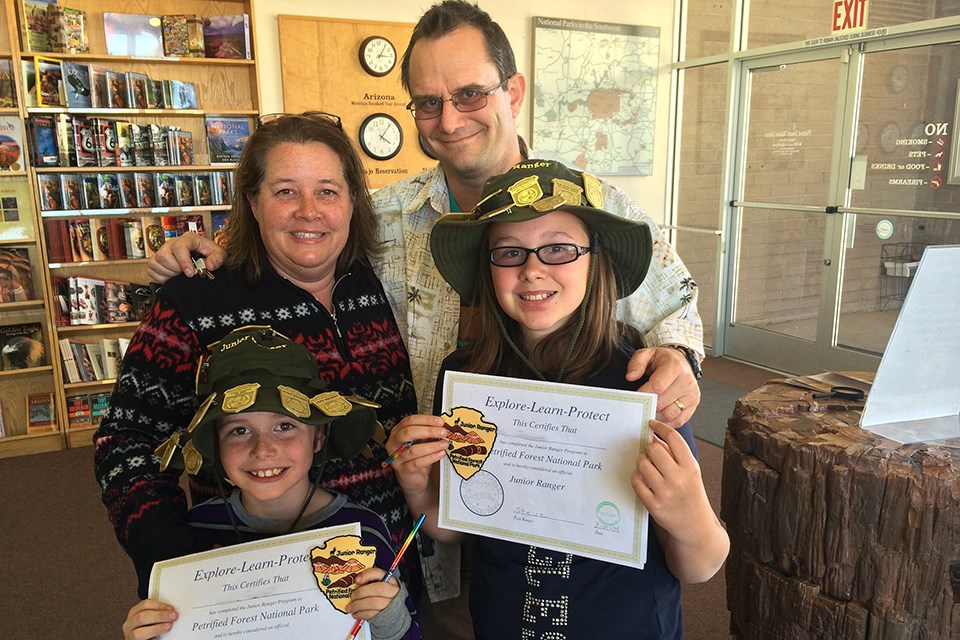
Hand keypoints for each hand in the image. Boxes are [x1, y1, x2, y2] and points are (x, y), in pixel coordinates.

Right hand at [122, 599, 177, 639]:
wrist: (142, 639)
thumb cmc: (147, 627)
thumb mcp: (150, 616)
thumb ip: (157, 612)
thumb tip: (171, 610)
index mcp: (134, 612)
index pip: (145, 605)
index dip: (159, 605)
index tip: (171, 608)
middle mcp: (130, 624)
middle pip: (141, 617)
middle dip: (159, 616)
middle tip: (173, 616)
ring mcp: (130, 635)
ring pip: (138, 633)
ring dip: (156, 629)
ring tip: (168, 627)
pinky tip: (159, 637)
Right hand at [147, 232, 224, 282]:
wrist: (203, 257)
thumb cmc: (209, 254)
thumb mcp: (219, 254)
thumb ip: (217, 258)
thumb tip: (210, 265)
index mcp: (188, 239)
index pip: (179, 246)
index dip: (183, 261)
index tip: (190, 273)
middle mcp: (172, 243)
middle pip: (163, 255)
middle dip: (175, 268)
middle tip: (185, 273)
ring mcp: (162, 252)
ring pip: (155, 262)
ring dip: (168, 273)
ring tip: (179, 274)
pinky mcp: (156, 261)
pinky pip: (151, 270)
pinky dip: (160, 277)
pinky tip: (172, 277)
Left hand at [345, 567, 399, 620]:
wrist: (393, 612)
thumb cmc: (383, 597)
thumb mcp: (379, 585)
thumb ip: (369, 582)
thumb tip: (356, 583)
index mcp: (390, 581)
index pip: (379, 573)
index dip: (367, 575)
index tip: (357, 580)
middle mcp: (393, 591)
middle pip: (378, 589)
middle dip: (361, 592)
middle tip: (353, 596)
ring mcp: (391, 604)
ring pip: (374, 603)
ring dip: (358, 605)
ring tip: (351, 607)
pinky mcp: (386, 616)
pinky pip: (372, 614)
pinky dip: (361, 614)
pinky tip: (356, 613)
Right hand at [385, 414, 449, 495]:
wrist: (414, 478)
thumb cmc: (417, 457)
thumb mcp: (422, 442)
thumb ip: (428, 433)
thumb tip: (440, 427)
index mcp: (397, 432)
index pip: (409, 421)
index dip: (426, 420)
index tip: (439, 421)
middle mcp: (394, 444)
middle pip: (408, 433)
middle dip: (428, 431)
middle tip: (442, 432)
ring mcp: (397, 458)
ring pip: (414, 450)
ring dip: (432, 446)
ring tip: (444, 444)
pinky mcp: (403, 470)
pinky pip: (417, 463)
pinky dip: (431, 458)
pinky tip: (440, 454)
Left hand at [626, 347, 700, 426]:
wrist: (681, 361)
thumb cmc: (662, 360)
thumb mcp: (647, 354)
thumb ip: (636, 364)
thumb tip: (630, 377)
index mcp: (674, 367)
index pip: (657, 387)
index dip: (643, 395)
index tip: (634, 398)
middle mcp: (686, 381)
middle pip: (662, 403)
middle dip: (648, 406)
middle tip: (639, 407)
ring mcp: (692, 394)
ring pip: (670, 414)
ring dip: (656, 417)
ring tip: (647, 412)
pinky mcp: (694, 404)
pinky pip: (679, 420)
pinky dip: (667, 422)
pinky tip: (658, 418)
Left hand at [631, 420, 711, 535]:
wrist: (695, 526)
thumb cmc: (691, 494)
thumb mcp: (691, 471)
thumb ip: (675, 454)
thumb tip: (655, 436)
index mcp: (691, 467)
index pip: (674, 438)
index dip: (661, 427)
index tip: (652, 424)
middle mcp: (679, 479)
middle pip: (654, 449)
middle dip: (649, 448)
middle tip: (650, 452)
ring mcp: (665, 493)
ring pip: (642, 464)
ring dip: (641, 461)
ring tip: (646, 465)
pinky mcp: (654, 505)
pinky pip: (636, 482)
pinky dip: (636, 476)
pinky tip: (641, 477)